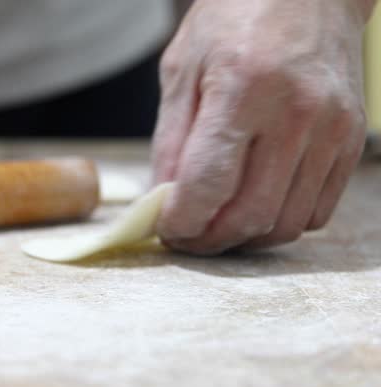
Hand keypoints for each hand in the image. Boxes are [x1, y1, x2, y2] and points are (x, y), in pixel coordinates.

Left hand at [152, 0, 369, 253]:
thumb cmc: (235, 20)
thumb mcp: (183, 68)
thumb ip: (170, 139)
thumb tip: (161, 199)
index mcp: (243, 88)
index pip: (208, 184)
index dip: (180, 221)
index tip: (164, 228)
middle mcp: (296, 113)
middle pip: (249, 215)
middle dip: (208, 240)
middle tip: (185, 236)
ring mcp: (331, 130)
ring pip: (284, 223)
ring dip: (243, 238)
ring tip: (215, 225)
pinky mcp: (350, 141)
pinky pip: (315, 211)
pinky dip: (278, 222)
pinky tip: (254, 205)